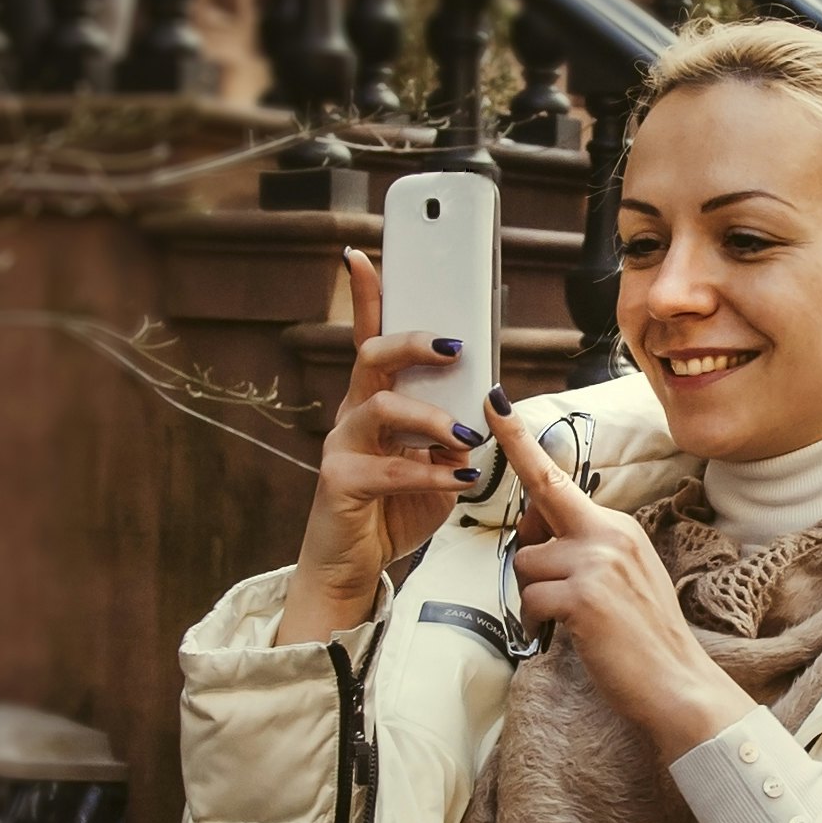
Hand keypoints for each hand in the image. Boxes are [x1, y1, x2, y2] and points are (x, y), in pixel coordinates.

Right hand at [277, 252, 494, 642]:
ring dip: (432, 418)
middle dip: (413, 342)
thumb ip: (450, 433)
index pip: (369, 338)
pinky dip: (432, 471)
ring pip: (382, 409)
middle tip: (454, 346)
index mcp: (374, 403)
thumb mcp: (434, 464)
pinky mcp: (340, 482)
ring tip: (465, 436)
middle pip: (372, 357)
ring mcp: (341, 446)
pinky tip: (458, 479)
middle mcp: (352, 415)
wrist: (354, 566)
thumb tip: (481, 409)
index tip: (361, 256)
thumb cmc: (393, 510)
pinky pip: (391, 467)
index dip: (366, 296)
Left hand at [493, 400, 752, 757]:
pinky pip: (530, 600)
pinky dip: (540, 624)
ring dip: (537, 597)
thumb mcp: (619, 579)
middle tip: (563, 586)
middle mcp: (607, 534)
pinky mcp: (583, 596)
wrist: (679, 684)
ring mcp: (596, 563)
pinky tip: (574, 636)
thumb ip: (579, 551)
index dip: (518, 441)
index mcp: (616, 527)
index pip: (557, 477)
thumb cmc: (644, 639)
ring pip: (526, 565)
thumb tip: (534, 539)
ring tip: (577, 622)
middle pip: (535, 516)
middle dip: (530, 541)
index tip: (495, 403)